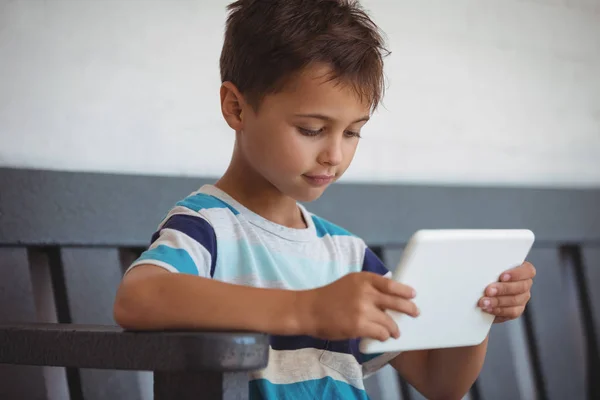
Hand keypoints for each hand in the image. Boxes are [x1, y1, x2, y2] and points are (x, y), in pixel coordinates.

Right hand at [300, 272, 419, 340]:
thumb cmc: (328, 297)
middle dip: (408, 309)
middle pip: (395, 301)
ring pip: (389, 321)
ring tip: (396, 332)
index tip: (412, 294)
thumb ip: (367, 286)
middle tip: (415, 313)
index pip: (390, 283)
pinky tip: (384, 337)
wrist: (309, 310)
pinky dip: (384, 336)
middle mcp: (365, 292)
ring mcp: (362, 309)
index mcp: (363, 279)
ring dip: (395, 328)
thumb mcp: (349, 283)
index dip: (404, 290)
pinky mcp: (358, 325)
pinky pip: (380, 333)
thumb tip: (387, 296)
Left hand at [479, 261, 535, 322]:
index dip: (517, 274)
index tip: (502, 276)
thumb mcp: (490, 269)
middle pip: (521, 287)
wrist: (482, 292)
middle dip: (503, 289)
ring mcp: (522, 298)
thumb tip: (482, 268)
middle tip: (488, 290)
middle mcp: (525, 284)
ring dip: (498, 301)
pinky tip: (488, 308)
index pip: (528, 271)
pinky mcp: (517, 310)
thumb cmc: (487, 275)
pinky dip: (498, 310)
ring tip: (484, 302)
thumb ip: (492, 268)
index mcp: (522, 270)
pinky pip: (511, 312)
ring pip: (515, 300)